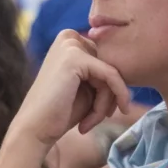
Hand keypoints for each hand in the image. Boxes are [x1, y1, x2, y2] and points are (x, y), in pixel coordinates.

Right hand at [13, 30, 130, 148]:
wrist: (35, 130)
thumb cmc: (60, 113)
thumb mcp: (88, 89)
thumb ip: (104, 75)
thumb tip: (132, 69)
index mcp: (70, 42)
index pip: (107, 61)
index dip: (109, 89)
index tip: (102, 112)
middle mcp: (69, 37)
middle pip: (110, 65)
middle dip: (109, 96)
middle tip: (94, 119)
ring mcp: (70, 45)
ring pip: (112, 73)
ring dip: (106, 103)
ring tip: (90, 122)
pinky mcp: (74, 57)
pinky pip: (111, 76)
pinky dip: (112, 98)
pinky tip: (98, 118)